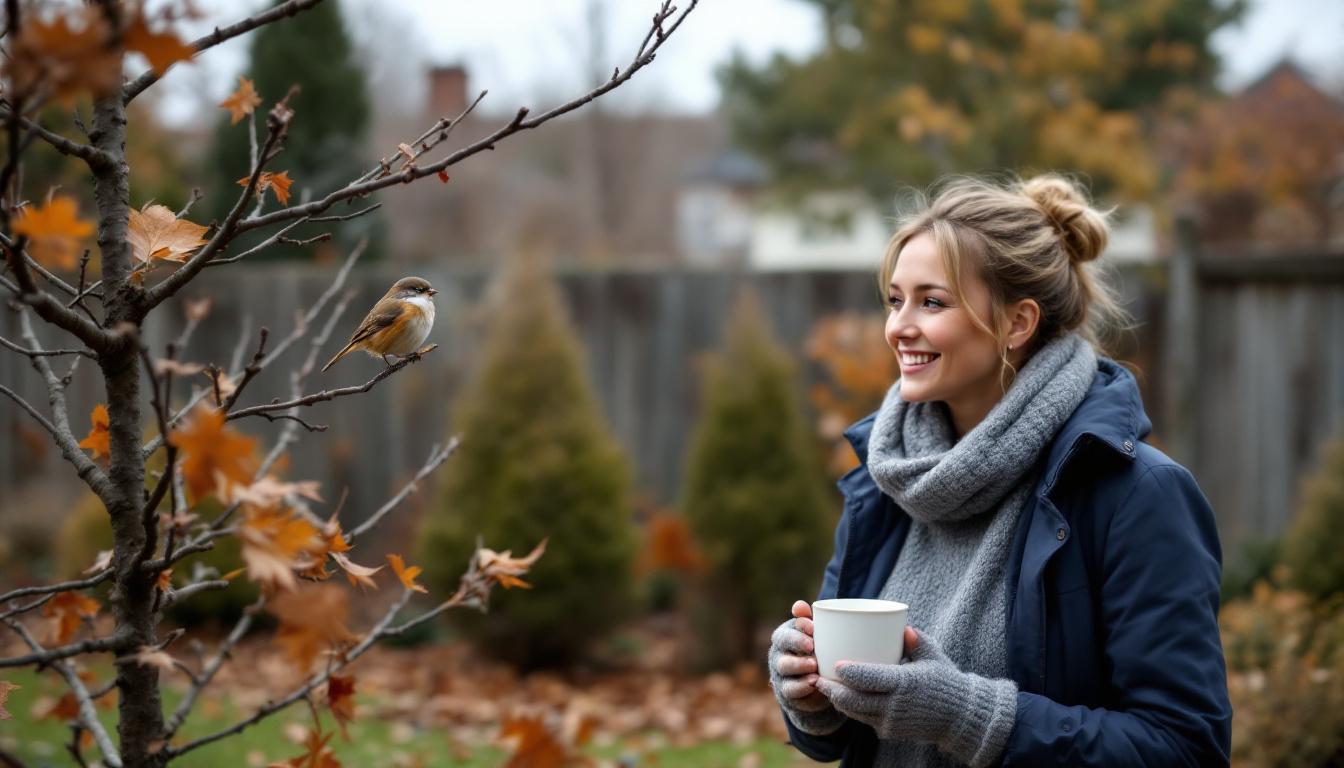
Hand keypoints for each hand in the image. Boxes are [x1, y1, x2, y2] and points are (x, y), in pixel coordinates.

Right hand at [767, 600, 829, 711]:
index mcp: (786, 636)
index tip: (813, 627)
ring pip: (784, 666)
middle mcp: (779, 652)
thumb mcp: (816, 637)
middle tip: (812, 645)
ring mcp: (781, 673)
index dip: (800, 626)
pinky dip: (802, 686)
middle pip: (782, 643)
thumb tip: (799, 606)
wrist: (817, 686)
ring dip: (799, 665)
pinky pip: (790, 689)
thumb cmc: (817, 654)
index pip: (789, 627)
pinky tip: (814, 682)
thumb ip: (809, 621)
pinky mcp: (787, 692)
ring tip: (814, 666)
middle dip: (797, 642)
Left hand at [814, 629, 1017, 764]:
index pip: (870, 679)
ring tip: (824, 686)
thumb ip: (917, 641)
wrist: (960, 717)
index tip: (834, 664)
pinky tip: (842, 699)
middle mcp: (896, 705)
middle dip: (832, 689)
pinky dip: (851, 710)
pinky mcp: (890, 731)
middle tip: (818, 676)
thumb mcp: (933, 656)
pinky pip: (864, 720)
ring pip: (855, 712)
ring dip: (837, 701)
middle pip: (854, 700)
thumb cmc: (945, 680)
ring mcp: (892, 721)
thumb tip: (902, 627)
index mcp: (905, 683)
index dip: (849, 673)